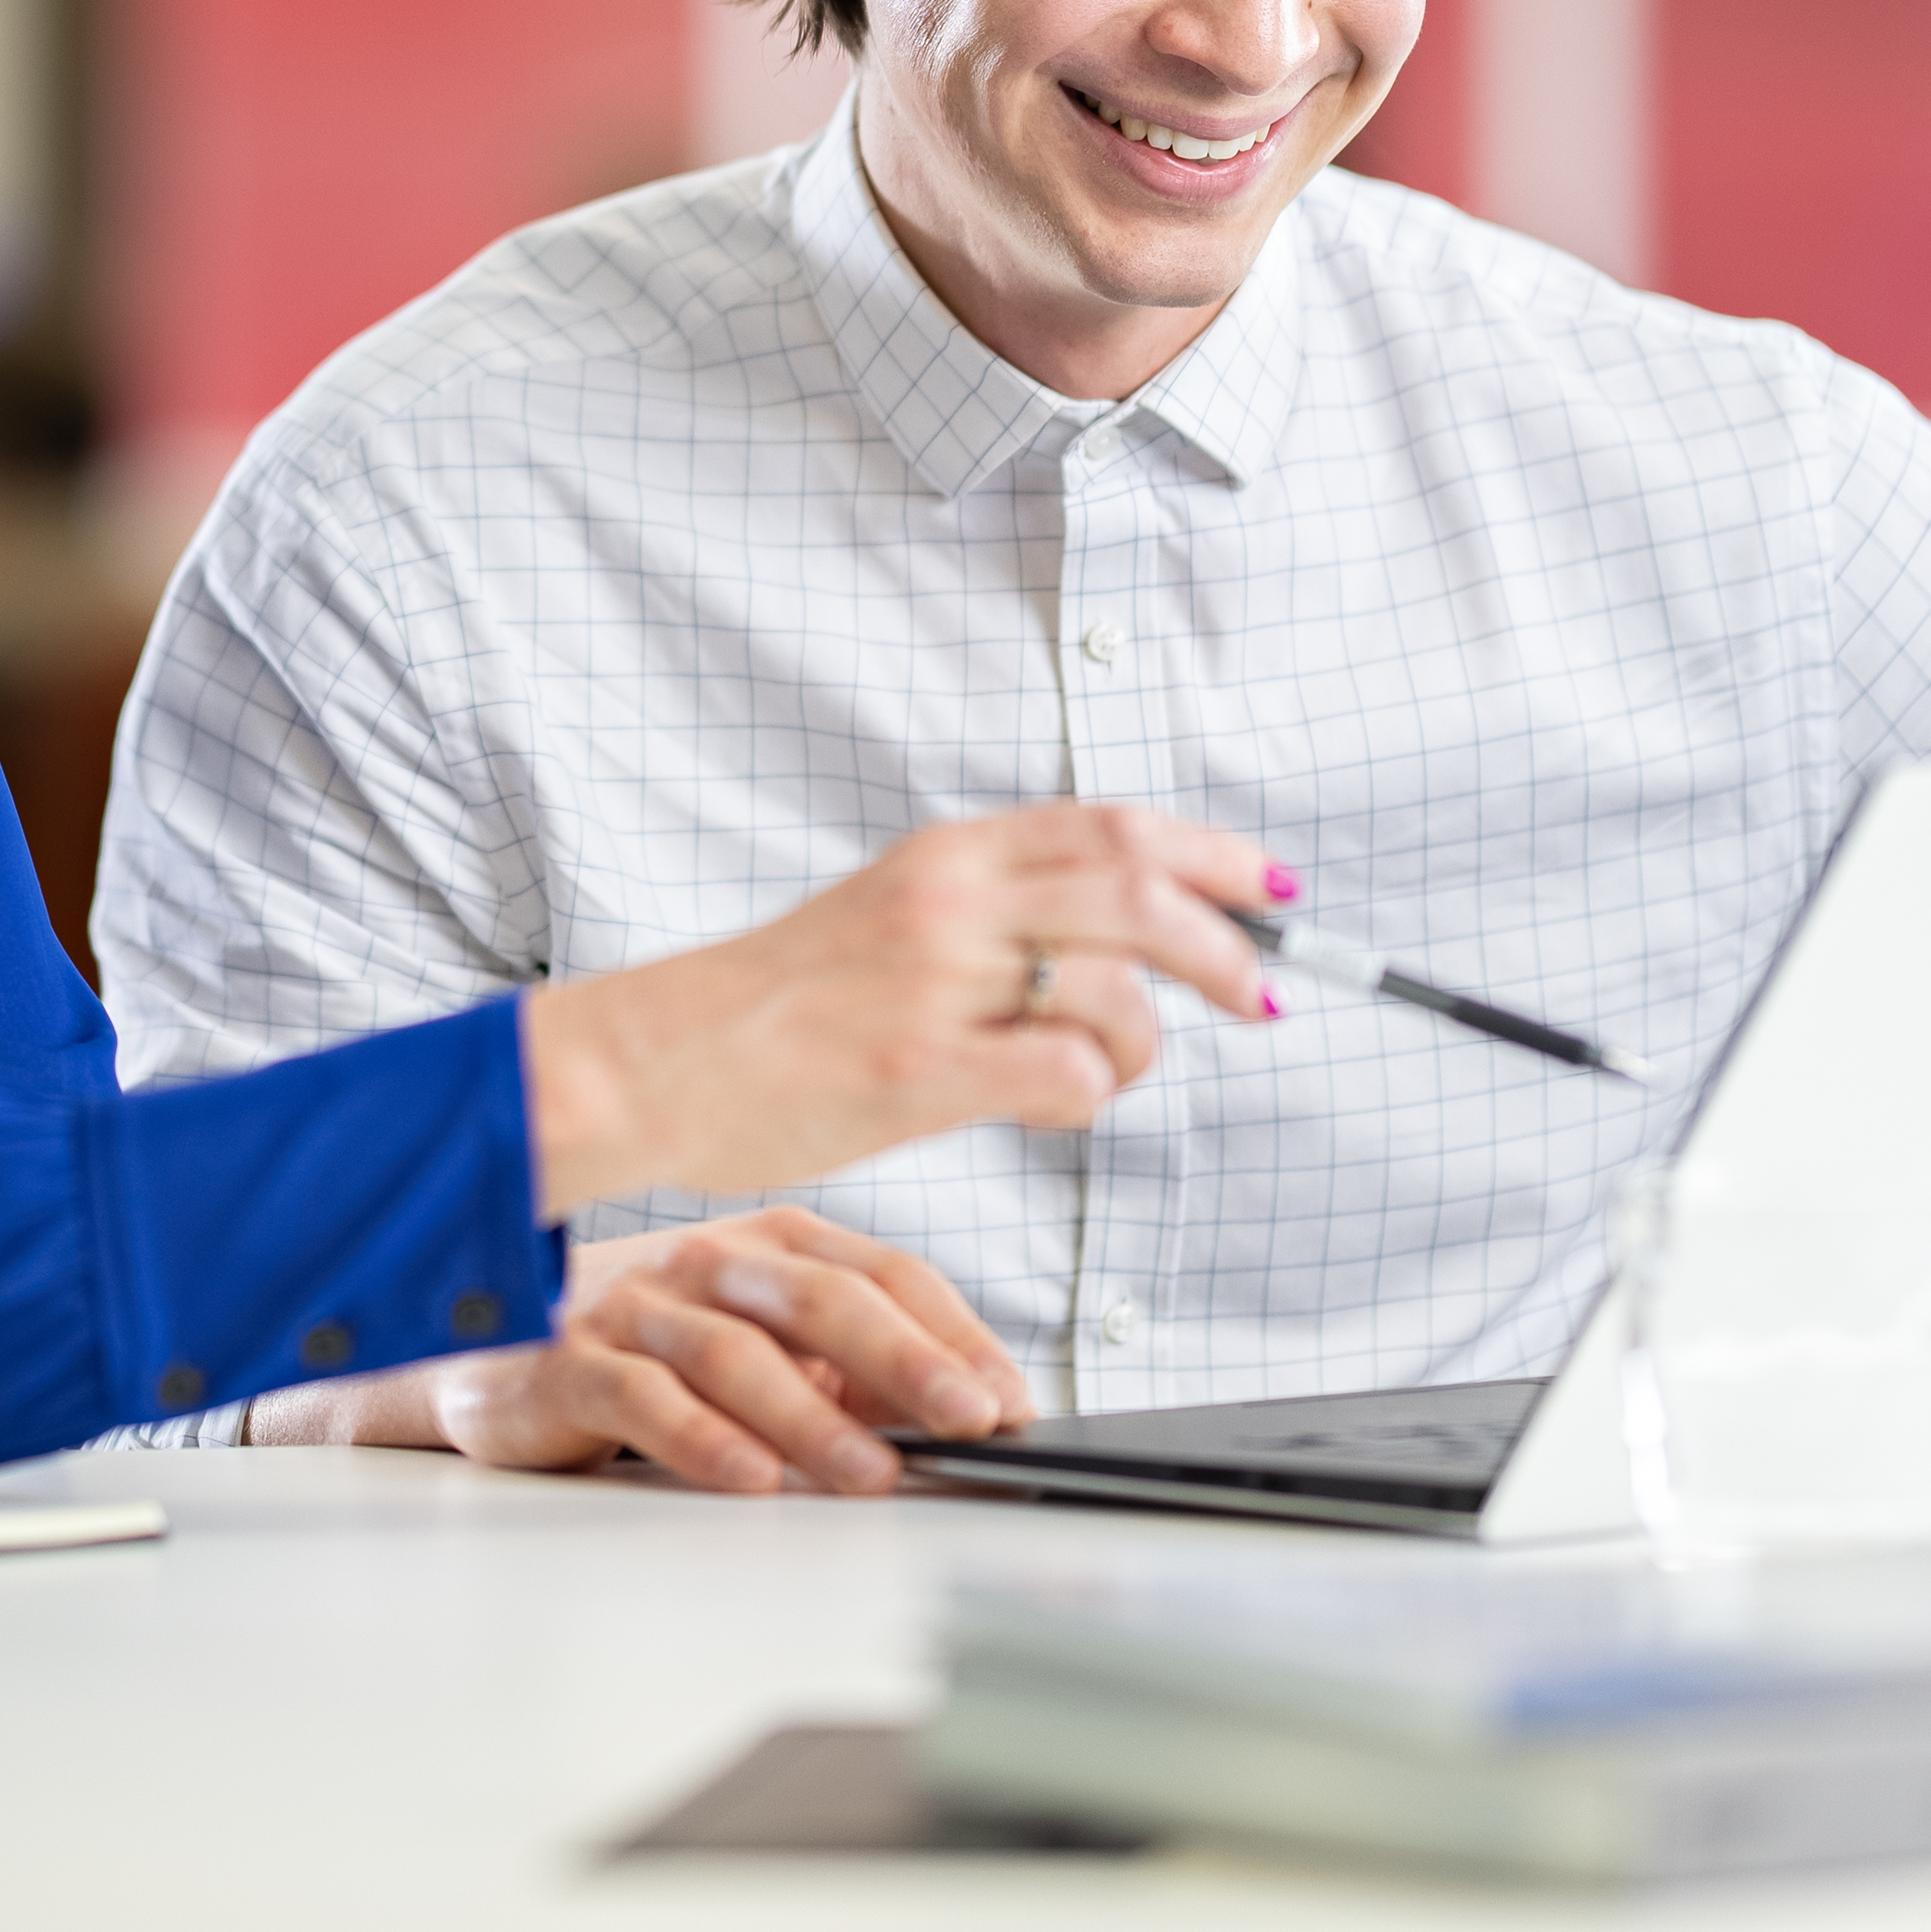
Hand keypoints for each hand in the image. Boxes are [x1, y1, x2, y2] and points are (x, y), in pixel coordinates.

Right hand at [251, 1209, 1032, 1495]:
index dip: (954, 1333)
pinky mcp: (568, 1360)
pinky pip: (643, 1397)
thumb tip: (966, 1413)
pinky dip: (702, 1440)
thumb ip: (851, 1374)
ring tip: (871, 1475)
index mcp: (768, 1247)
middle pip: (821, 1299)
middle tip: (968, 1419)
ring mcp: (636, 1306)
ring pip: (738, 1354)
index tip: (1008, 1399)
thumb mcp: (764, 1353)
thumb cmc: (647, 1353)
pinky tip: (750, 1480)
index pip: (883, 1273)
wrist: (491, 1358)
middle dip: (907, 1362)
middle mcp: (707, 1261)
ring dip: (814, 1420)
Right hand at [517, 802, 1283, 1215]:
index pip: (1112, 826)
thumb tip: (1113, 937)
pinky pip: (1067, 1072)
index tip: (1273, 886)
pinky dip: (1090, 1095)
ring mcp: (934, 983)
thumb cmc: (772, 1006)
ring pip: (1117, 992)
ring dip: (1147, 1046)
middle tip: (1263, 995)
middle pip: (1140, 893)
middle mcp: (947, 902)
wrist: (658, 1059)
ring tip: (1108, 1076)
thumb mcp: (886, 917)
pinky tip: (1049, 1104)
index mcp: (944, 856)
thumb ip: (991, 913)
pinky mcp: (919, 1067)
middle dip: (1228, 946)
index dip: (1211, 852)